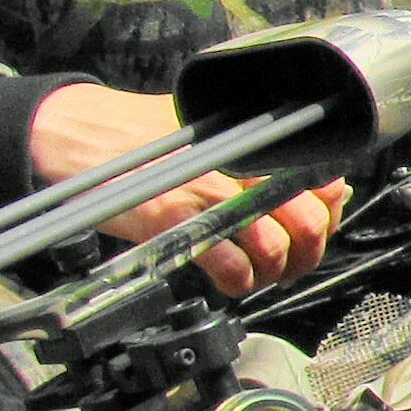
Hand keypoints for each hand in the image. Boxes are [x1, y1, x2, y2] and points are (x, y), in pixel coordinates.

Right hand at [27, 81, 346, 298]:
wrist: (82, 135)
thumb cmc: (144, 134)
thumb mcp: (213, 128)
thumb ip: (263, 157)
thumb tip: (319, 186)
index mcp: (253, 144)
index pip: (324, 183)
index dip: (327, 216)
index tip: (315, 230)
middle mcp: (238, 167)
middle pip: (308, 222)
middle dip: (306, 253)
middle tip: (290, 262)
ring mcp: (207, 194)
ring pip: (273, 248)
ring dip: (271, 272)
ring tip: (257, 273)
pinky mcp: (175, 221)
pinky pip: (228, 266)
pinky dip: (236, 282)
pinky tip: (229, 279)